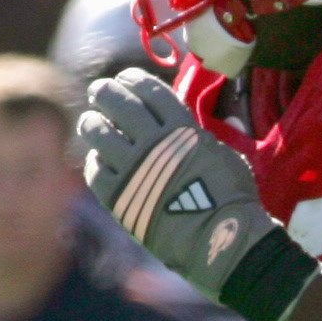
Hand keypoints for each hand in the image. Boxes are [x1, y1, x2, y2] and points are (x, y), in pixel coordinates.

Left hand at [75, 70, 284, 303]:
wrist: (219, 241)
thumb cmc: (230, 198)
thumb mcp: (224, 154)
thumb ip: (202, 135)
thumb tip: (217, 119)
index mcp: (180, 128)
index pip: (148, 90)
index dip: (132, 80)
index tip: (125, 79)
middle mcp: (152, 144)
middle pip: (118, 104)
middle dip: (105, 92)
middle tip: (99, 91)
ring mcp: (133, 170)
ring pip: (99, 133)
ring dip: (92, 122)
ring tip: (91, 122)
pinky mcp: (119, 198)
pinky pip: (94, 170)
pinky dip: (93, 160)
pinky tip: (98, 158)